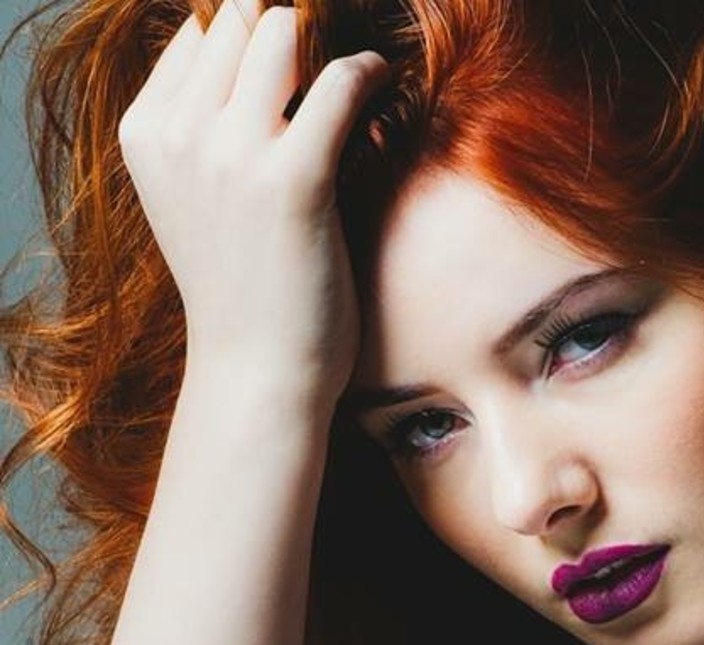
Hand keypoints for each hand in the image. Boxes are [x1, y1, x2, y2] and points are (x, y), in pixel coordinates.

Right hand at [117, 0, 386, 408]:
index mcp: (145, 134)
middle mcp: (179, 135)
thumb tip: (249, 51)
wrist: (258, 374)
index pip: (199, 34)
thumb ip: (201, 129)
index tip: (288, 78)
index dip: (249, 45)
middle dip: (288, 40)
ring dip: (325, 48)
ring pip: (284, 32)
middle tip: (323, 82)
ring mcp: (232, 154)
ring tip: (350, 87)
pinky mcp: (294, 179)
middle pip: (240, 20)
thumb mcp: (191, 200)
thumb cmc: (241, 293)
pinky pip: (340, 80)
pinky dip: (369, 73)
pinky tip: (381, 87)